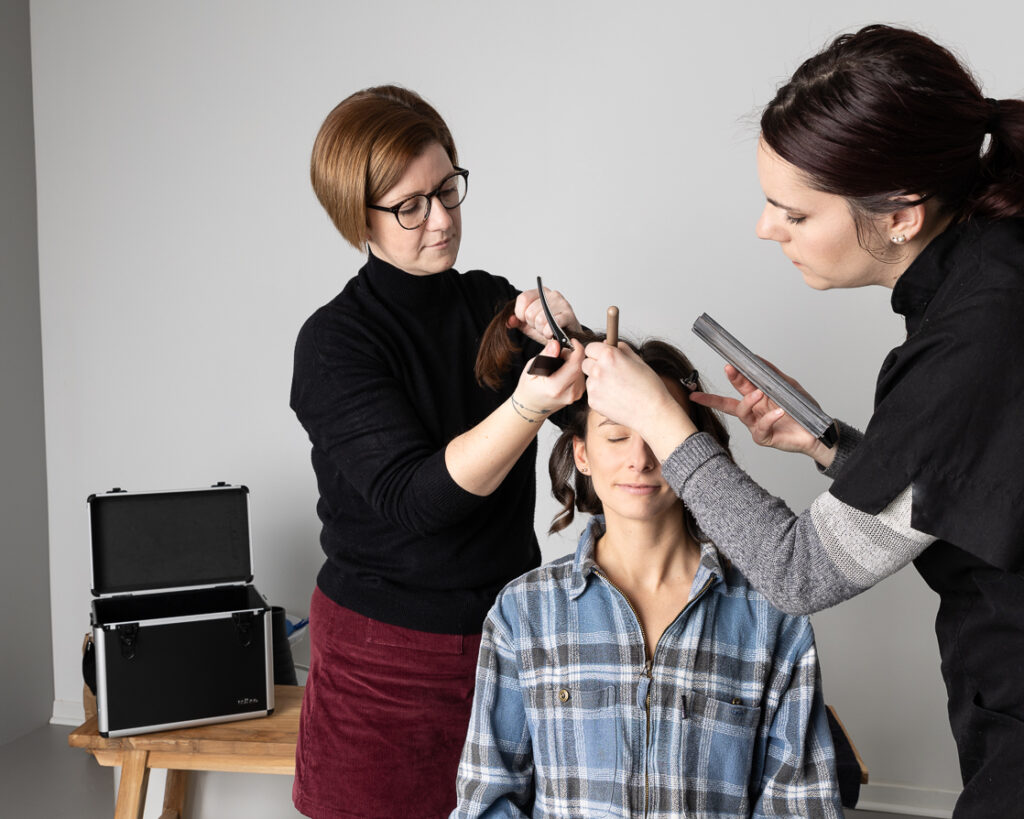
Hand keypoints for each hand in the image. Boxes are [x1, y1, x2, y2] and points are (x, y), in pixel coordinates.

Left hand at [510, 286, 581, 344]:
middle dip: (533, 325)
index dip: (520, 314)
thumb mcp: (528, 324)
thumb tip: (509, 320)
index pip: (523, 298)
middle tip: (540, 327)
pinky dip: (549, 332)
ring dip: (541, 330)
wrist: (566, 339)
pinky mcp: (569, 314)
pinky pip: (553, 324)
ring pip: (540, 319)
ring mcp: (561, 303)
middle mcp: (551, 294)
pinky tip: (551, 334)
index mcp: (540, 292)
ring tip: (547, 331)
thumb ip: (517, 321)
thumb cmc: (548, 329)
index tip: (527, 321)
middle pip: (530, 311)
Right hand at [511, 339, 585, 421]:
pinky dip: (573, 369)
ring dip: (573, 362)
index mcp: (556, 388)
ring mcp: (575, 395)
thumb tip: (556, 344)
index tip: (571, 341)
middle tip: (558, 355)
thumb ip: (545, 356)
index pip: (575, 364)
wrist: (532, 407)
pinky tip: (563, 372)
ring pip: (582, 369)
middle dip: (572, 354)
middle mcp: (569, 393)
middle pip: (580, 365)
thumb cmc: (529, 388)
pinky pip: (581, 375)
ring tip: (558, 365)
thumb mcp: (531, 369)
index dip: (576, 349)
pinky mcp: (579, 394)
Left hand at [581, 341, 695, 459]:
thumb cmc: (650, 387)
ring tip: (617, 388)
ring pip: (589, 379)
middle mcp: (598, 369)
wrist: (652, 412)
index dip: (597, 352)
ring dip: (597, 381)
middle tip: (610, 373)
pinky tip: (616, 399)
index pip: (590, 348)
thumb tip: (609, 343)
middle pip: (586, 363)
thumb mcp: (638, 361)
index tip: (602, 357)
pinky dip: (600, 395)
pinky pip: (592, 394)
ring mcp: (594, 387)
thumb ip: (621, 349)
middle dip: (594, 365)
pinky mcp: (593, 402)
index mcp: (609, 356)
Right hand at [690, 361, 834, 463]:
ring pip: (742, 413)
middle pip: (729, 404)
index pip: (740, 386)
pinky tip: (779, 412)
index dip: (733, 376)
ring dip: (748, 401)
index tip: (728, 366)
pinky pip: (761, 428)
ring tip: (759, 393)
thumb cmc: (803, 411)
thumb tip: (757, 358)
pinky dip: (769, 418)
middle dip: (718, 395)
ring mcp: (757, 425)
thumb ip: (773, 374)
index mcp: (757, 399)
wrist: (817, 431)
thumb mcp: (789, 386)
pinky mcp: (764, 438)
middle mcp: (754, 412)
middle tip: (726, 375)